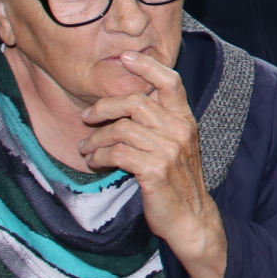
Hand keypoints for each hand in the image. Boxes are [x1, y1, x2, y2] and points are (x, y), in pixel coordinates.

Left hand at [80, 50, 227, 277]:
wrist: (190, 219)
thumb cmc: (177, 182)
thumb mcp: (176, 146)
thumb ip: (160, 124)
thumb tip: (129, 106)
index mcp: (186, 120)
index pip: (170, 82)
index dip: (147, 66)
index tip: (125, 58)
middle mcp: (180, 131)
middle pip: (136, 102)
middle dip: (104, 107)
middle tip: (87, 117)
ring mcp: (168, 151)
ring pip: (121, 129)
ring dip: (96, 138)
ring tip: (86, 148)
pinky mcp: (154, 171)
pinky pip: (117, 153)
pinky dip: (99, 156)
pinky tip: (94, 162)